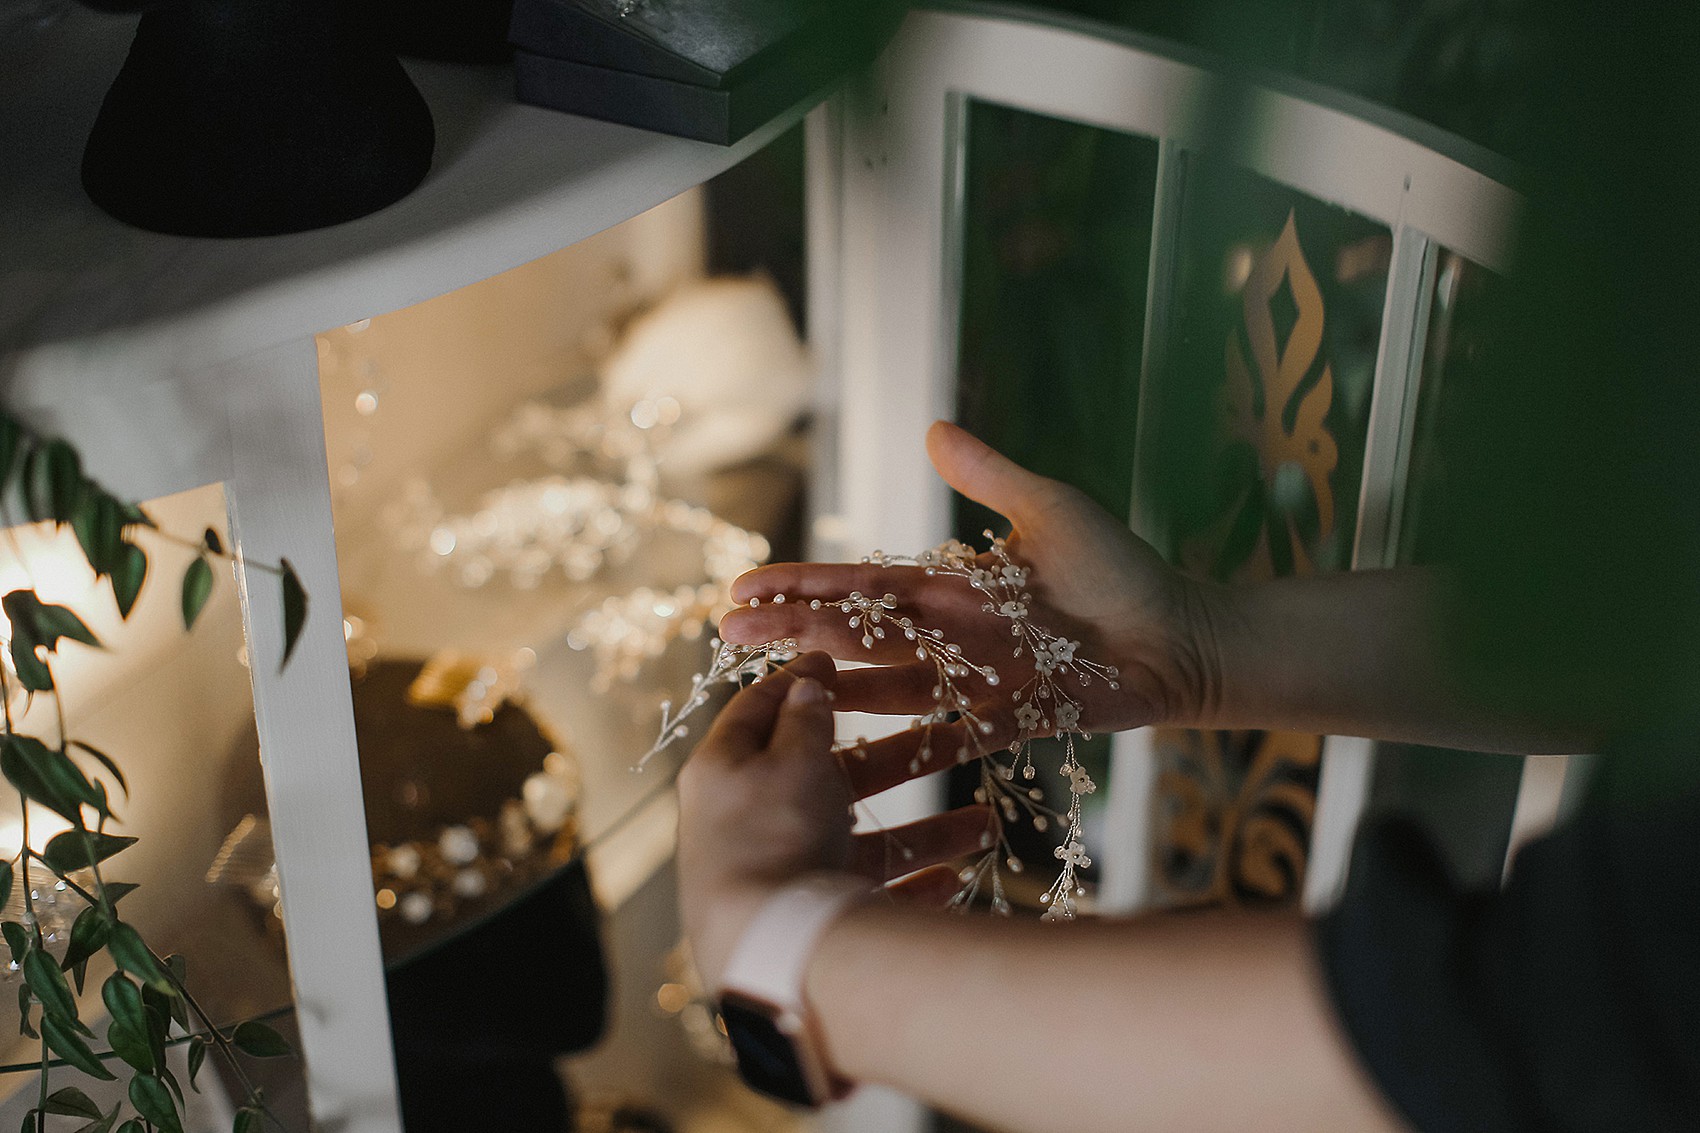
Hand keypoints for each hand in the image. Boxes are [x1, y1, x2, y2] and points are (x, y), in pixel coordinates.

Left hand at [676, 652, 993, 991]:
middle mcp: (752, 821)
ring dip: (926, 833)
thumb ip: (805, 719)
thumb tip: (803, 682)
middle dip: (902, 759)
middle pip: (833, 779)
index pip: (758, 711)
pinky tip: (955, 880)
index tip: (836, 659)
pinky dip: (913, 889)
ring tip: (985, 823)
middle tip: (958, 736)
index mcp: (728, 771)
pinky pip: (872, 898)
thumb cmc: (775, 835)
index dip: (799, 683)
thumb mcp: (792, 758)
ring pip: (865, 841)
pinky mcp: (814, 924)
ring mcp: (786, 874)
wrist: (771, 952)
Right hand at [718, 422, 1221, 793]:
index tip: (746, 586)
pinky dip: (905, 738)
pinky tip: (854, 744)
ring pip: (888, 681)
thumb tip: (931, 429)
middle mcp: (951, 635)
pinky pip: (948, 731)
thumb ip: (990, 476)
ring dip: (830, 680)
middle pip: (858, 633)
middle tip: (725, 633)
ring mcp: (976, 680)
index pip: (863, 584)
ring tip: (770, 678)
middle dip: (793, 631)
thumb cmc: (1120, 570)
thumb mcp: (1050, 509)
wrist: (1181, 634)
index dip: (805, 585)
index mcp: (953, 585)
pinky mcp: (1011, 719)